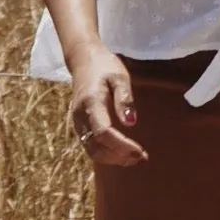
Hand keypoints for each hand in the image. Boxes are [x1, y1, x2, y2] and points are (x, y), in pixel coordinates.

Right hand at [69, 48, 145, 166]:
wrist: (83, 60)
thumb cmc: (104, 66)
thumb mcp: (120, 76)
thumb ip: (125, 98)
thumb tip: (131, 122)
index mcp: (91, 102)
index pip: (103, 132)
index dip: (122, 146)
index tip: (140, 152)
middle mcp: (80, 116)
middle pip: (97, 147)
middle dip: (119, 157)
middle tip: (142, 157)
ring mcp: (77, 123)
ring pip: (93, 151)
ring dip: (114, 159)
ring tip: (136, 158)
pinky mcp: (80, 126)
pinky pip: (91, 147)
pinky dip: (107, 155)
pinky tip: (123, 153)